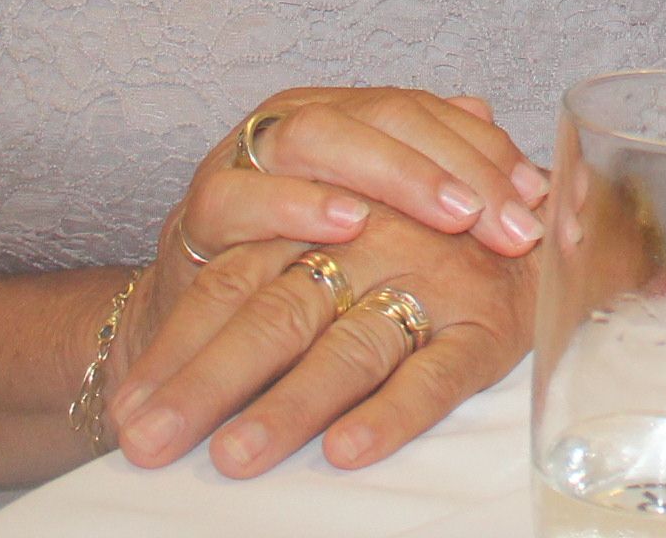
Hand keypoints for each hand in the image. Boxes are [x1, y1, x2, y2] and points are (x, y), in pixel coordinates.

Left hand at [110, 197, 533, 475]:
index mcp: (320, 207)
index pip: (234, 280)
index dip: (180, 344)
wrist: (535, 215)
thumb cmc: (418, 234)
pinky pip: (437, 373)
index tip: (130, 408)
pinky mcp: (488, 323)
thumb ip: (254, 279)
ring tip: (235, 457)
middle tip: (150, 439)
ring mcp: (433, 276)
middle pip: (276, 312)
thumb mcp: (330, 237)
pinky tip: (346, 451)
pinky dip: (391, 413)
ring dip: (290, 405)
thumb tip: (144, 384)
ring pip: (349, 347)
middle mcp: (372, 238)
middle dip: (209, 381)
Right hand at [212, 86, 550, 257]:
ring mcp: (247, 157)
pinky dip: (297, 204)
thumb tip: (547, 181)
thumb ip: (452, 194)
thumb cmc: (304, 268)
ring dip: (393, 172)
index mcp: (348, 116)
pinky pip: (245, 193)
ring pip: (321, 133)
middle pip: (386, 114)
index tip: (541, 203)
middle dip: (458, 165)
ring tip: (453, 210)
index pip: (429, 112)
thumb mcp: (384, 231)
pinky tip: (349, 224)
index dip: (489, 152)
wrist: (197, 322)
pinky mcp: (202, 208)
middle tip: (509, 223)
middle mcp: (299, 121)